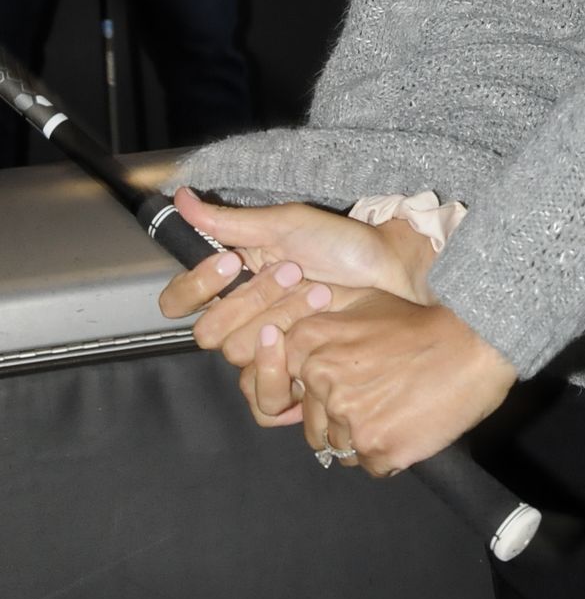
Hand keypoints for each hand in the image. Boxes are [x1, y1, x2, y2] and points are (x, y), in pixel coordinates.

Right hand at [158, 190, 439, 372]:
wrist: (391, 272)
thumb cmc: (341, 243)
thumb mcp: (286, 224)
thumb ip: (229, 221)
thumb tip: (179, 196)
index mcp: (232, 283)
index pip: (178, 302)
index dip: (196, 287)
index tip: (233, 261)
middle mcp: (241, 321)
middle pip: (210, 333)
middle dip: (256, 298)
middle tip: (294, 271)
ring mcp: (265, 354)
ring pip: (239, 357)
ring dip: (282, 319)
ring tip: (318, 294)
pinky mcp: (292, 381)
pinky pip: (264, 401)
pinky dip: (285, 370)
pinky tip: (309, 339)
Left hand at [250, 290, 517, 475]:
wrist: (475, 343)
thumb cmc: (424, 326)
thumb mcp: (365, 306)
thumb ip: (324, 331)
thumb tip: (295, 354)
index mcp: (310, 342)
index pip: (289, 389)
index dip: (321, 392)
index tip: (349, 383)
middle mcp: (320, 379)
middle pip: (316, 424)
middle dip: (345, 418)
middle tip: (383, 396)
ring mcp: (346, 417)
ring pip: (342, 448)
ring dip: (367, 437)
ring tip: (399, 410)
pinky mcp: (375, 447)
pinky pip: (371, 466)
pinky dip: (390, 454)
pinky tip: (411, 426)